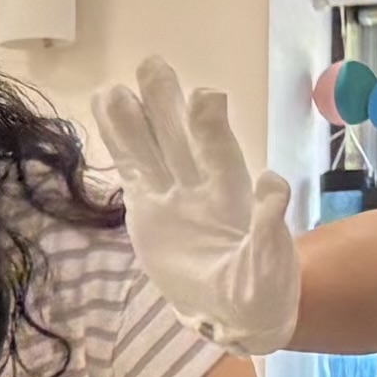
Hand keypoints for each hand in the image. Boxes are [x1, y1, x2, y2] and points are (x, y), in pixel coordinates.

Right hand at [99, 55, 299, 352]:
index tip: (203, 96)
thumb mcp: (269, 268)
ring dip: (134, 119)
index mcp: (233, 197)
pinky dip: (118, 142)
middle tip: (152, 64)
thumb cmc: (260, 289)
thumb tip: (273, 184)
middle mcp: (201, 185)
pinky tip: (103, 107)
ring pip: (150, 148)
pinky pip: (131, 169)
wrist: (236, 312)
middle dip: (167, 104)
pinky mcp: (148, 209)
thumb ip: (268, 231)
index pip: (219, 152)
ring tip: (111, 89)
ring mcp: (171, 194)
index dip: (210, 126)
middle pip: (181, 138)